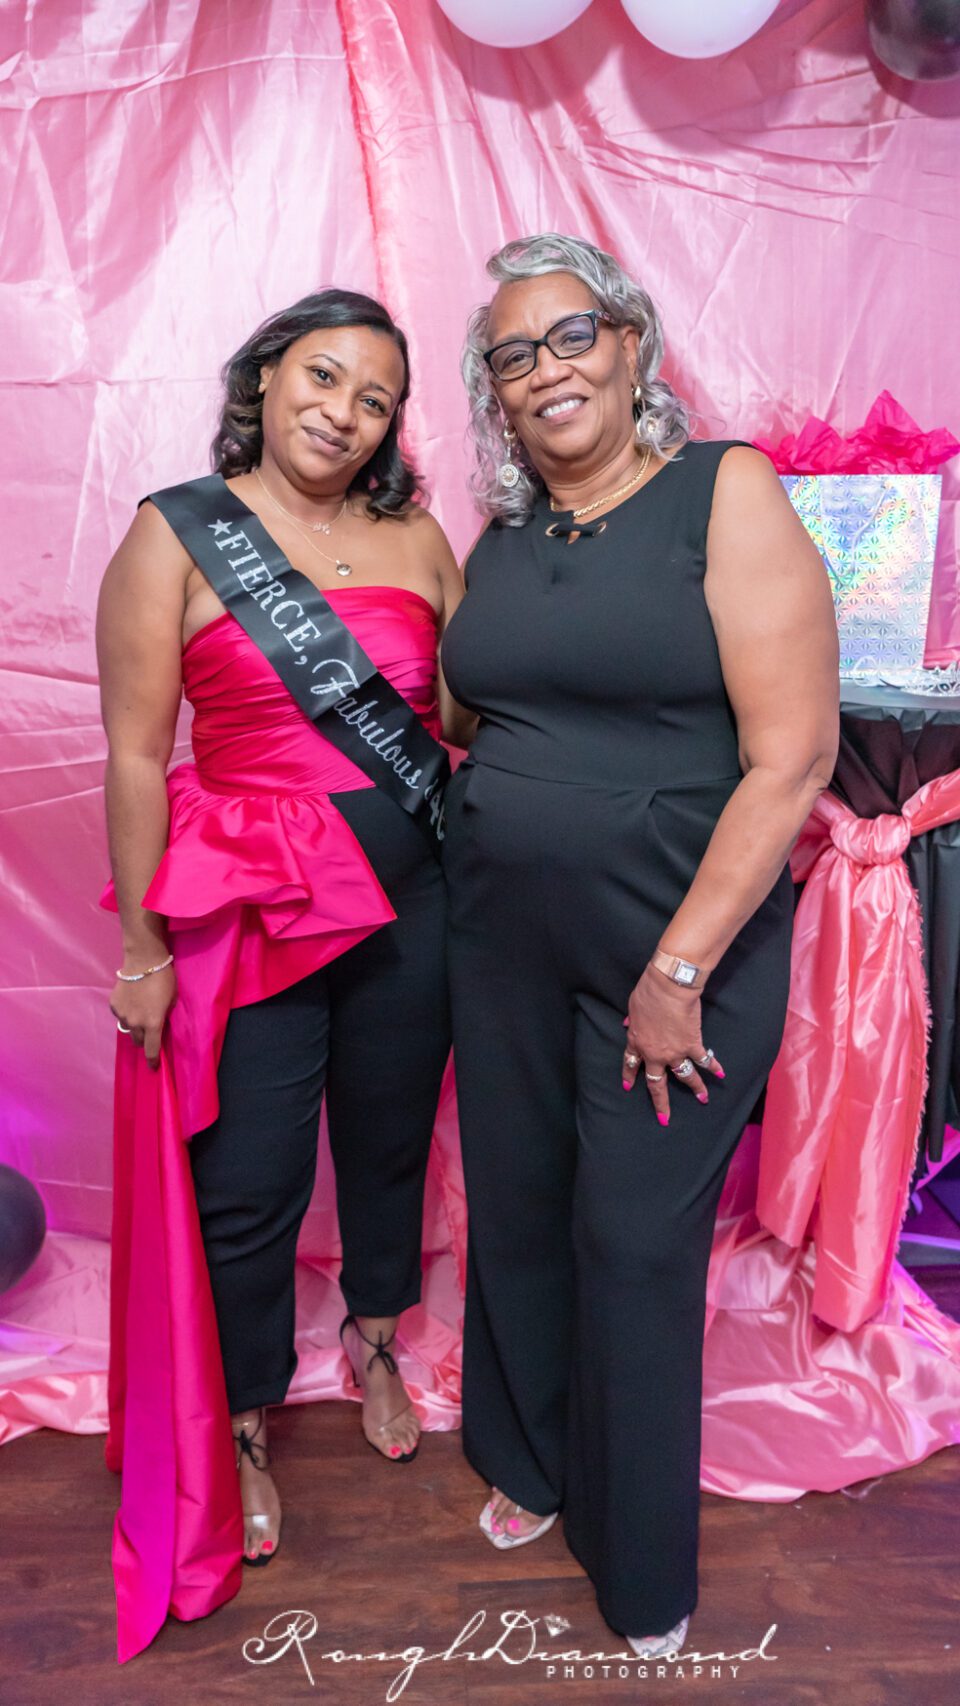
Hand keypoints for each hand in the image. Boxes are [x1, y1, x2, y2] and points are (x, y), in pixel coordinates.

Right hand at [110, 965, 175, 1069]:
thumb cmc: (164, 979)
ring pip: (128, 1028)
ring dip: (134, 1025)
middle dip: (144, 1039)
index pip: (151, 1049)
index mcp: (152, 1024)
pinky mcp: (113, 1004)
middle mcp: (135, 1023)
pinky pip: (120, 1015)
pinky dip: (126, 1012)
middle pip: (138, 1041)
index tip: (153, 1067)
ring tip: (139, 1012)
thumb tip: (158, 1025)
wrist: (144, 960)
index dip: (152, 1060)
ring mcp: (122, 1014)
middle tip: (149, 1029)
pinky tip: (131, 1001)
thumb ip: (163, 1017)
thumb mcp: (171, 1001)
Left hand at [622, 964, 724, 1124]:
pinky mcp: (692, 1045)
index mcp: (637, 1043)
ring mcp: (675, 1052)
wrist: (668, 988)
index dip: (630, 1076)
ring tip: (703, 1099)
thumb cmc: (648, 993)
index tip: (628, 1086)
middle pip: (657, 1084)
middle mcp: (655, 1054)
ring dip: (696, 1088)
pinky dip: (713, 1066)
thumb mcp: (633, 1007)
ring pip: (685, 1077)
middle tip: (664, 1118)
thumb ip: (632, 1020)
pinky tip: (721, 1074)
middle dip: (660, 1103)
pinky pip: (704, 1060)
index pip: (630, 1064)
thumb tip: (629, 1023)